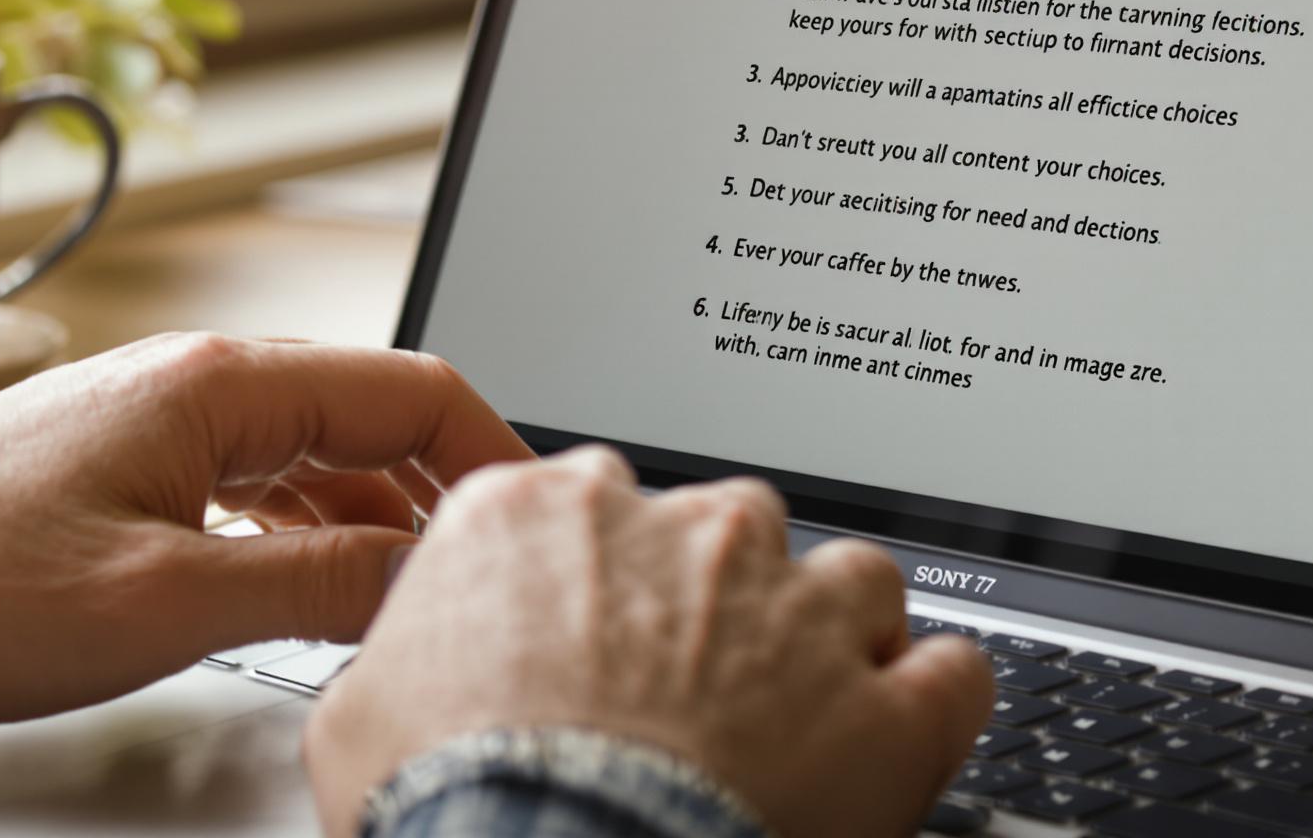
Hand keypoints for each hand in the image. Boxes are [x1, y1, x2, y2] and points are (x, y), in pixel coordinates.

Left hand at [0, 333, 531, 727]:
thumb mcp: (163, 603)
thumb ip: (313, 585)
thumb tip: (425, 578)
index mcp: (214, 385)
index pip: (412, 387)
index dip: (495, 453)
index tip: (539, 517)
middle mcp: (187, 381)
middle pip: (368, 412)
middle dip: (445, 487)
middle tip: (496, 564)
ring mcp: (147, 420)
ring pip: (309, 450)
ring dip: (376, 512)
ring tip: (420, 589)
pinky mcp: (113, 467)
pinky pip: (249, 480)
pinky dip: (304, 527)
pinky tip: (313, 582)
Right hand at [304, 446, 992, 837]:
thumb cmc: (447, 804)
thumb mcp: (359, 717)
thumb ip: (405, 656)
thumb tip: (410, 674)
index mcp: (543, 514)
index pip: (593, 508)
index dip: (604, 582)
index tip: (601, 635)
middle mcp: (680, 531)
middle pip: (728, 534)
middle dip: (720, 606)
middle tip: (691, 699)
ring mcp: (794, 607)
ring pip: (851, 581)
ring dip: (834, 641)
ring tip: (804, 722)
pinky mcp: (885, 704)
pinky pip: (952, 673)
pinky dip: (935, 704)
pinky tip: (904, 740)